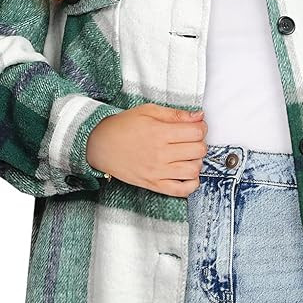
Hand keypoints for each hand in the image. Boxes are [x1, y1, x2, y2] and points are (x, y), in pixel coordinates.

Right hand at [86, 103, 207, 196]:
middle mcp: (160, 154)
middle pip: (198, 150)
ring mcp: (157, 171)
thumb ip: (175, 114)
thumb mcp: (148, 111)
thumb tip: (199, 116)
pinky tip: (188, 174)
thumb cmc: (123, 127)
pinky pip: (181, 190)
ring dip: (197, 162)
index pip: (196, 132)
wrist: (100, 145)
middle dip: (200, 143)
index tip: (197, 127)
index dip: (201, 127)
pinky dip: (192, 184)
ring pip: (193, 170)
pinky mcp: (154, 184)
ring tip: (189, 156)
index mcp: (159, 133)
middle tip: (193, 140)